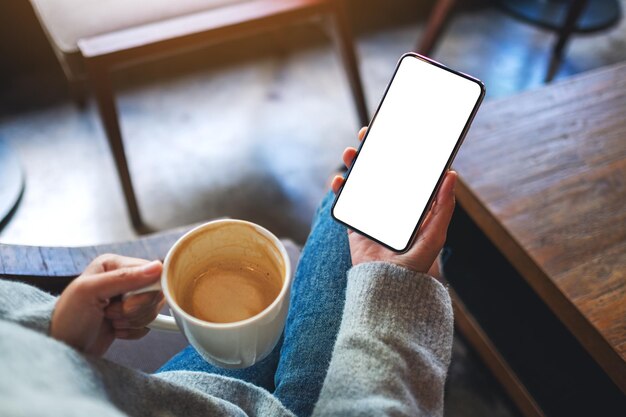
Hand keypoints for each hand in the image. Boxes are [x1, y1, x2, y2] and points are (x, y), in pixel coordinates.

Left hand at [50, 255, 164, 355]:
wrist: (63, 349)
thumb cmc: (67, 320)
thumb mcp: (90, 291)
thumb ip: (124, 277)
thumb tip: (157, 267)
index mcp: (114, 264)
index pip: (152, 273)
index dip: (144, 292)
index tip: (126, 303)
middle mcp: (124, 278)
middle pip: (155, 292)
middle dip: (135, 309)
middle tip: (110, 312)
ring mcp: (129, 298)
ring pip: (153, 309)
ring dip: (133, 321)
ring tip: (110, 320)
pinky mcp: (133, 316)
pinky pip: (150, 323)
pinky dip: (134, 331)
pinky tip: (115, 329)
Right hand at [331, 127, 456, 274]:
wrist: (386, 288)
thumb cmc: (414, 265)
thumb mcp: (434, 234)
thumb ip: (443, 206)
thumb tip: (451, 175)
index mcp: (412, 207)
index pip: (407, 174)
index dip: (402, 153)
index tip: (398, 134)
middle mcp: (392, 208)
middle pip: (382, 172)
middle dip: (373, 152)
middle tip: (367, 134)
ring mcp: (372, 215)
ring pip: (362, 182)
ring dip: (355, 165)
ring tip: (349, 153)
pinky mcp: (355, 226)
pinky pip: (345, 203)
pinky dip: (339, 189)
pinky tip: (339, 180)